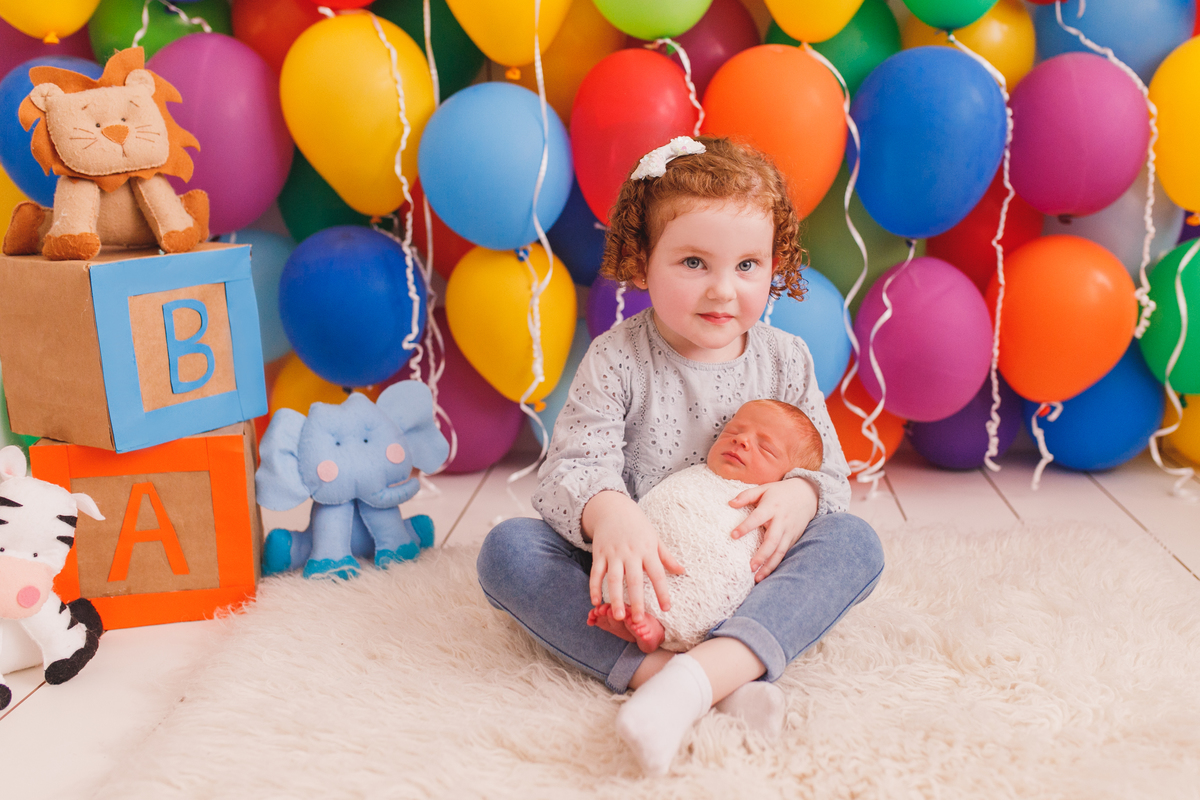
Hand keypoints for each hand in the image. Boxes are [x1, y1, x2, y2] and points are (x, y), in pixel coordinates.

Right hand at [581, 490, 684, 622]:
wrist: (613, 508)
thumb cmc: (637, 526)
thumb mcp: (654, 538)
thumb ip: (666, 557)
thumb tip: (682, 571)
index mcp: (647, 550)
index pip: (657, 574)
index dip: (662, 591)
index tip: (666, 608)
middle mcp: (630, 553)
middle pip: (634, 580)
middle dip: (637, 601)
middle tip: (639, 619)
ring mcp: (613, 554)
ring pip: (613, 579)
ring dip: (615, 598)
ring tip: (618, 616)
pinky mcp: (599, 554)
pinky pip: (596, 573)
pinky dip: (594, 588)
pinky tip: (596, 602)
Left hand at [729, 477, 818, 581]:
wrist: (807, 494)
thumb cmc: (780, 492)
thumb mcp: (764, 488)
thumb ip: (746, 495)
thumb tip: (730, 503)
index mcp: (772, 507)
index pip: (757, 518)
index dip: (746, 527)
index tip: (733, 535)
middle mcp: (782, 521)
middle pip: (772, 540)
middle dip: (762, 555)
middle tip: (750, 567)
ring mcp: (790, 531)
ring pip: (780, 551)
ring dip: (769, 565)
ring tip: (757, 578)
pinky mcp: (794, 538)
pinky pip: (785, 553)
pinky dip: (777, 564)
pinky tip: (767, 573)